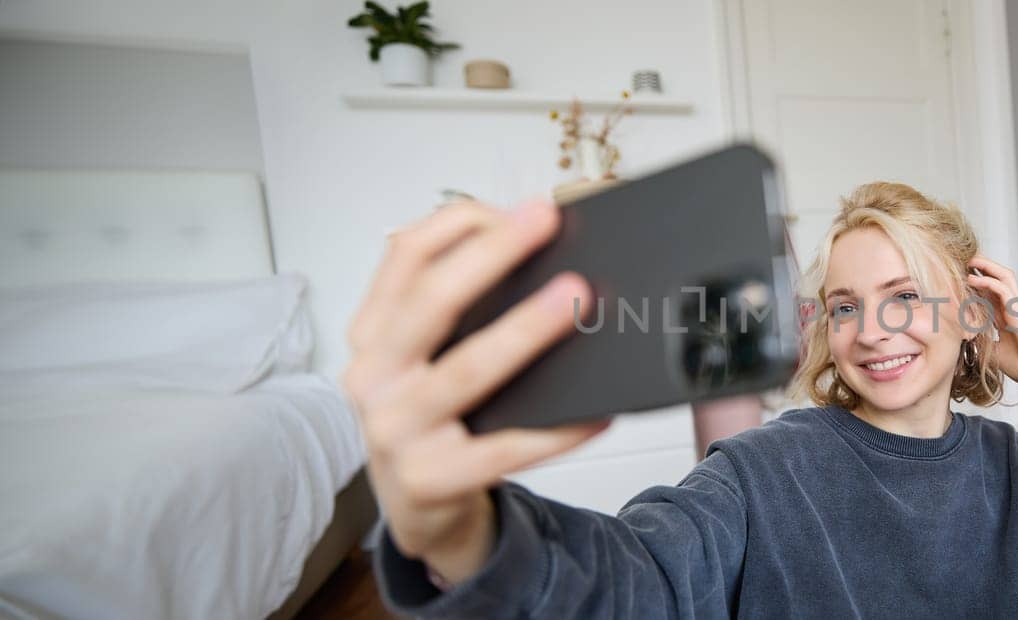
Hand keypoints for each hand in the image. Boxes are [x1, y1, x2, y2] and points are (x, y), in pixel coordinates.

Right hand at [341, 199, 609, 583]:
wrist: (419, 507)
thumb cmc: (433, 416)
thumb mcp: (425, 356)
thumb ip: (458, 308)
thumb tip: (541, 261)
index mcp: (373, 334)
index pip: (404, 257)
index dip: (460, 224)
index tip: (521, 208)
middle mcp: (373, 377)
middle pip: (431, 303)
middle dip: (491, 255)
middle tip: (546, 222)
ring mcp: (397, 431)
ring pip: (466, 371)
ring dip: (524, 330)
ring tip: (576, 301)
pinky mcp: (432, 479)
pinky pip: (506, 449)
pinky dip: (556, 429)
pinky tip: (596, 411)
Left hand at [965, 254, 1017, 420]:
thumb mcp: (993, 351)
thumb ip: (981, 341)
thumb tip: (961, 338)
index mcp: (1005, 314)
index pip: (989, 290)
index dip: (974, 280)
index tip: (955, 274)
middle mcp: (1012, 306)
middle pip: (998, 276)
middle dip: (981, 265)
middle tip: (961, 257)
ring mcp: (1017, 307)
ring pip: (1004, 276)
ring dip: (986, 266)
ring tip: (968, 260)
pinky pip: (1003, 290)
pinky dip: (988, 282)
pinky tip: (973, 279)